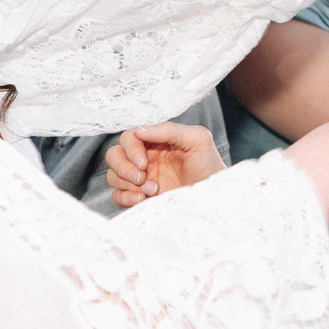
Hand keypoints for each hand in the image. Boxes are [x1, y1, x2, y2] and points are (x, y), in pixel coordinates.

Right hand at [105, 121, 222, 206]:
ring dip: (127, 183)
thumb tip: (139, 130)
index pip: (128, 138)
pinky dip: (124, 198)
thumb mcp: (197, 139)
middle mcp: (144, 159)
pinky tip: (142, 199)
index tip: (144, 162)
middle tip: (142, 177)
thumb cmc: (209, 165)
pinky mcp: (140, 197)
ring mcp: (141, 179)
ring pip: (112, 175)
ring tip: (153, 190)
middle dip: (123, 167)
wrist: (215, 196)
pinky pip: (117, 196)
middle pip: (114, 155)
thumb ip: (169, 130)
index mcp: (154, 142)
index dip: (131, 149)